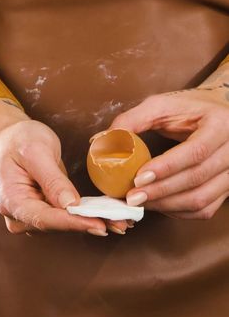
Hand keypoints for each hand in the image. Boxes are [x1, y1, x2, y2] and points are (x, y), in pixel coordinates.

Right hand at [0, 119, 127, 234]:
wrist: (11, 138)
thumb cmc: (19, 140)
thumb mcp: (36, 152)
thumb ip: (52, 180)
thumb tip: (71, 205)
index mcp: (13, 201)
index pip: (46, 219)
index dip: (75, 223)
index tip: (99, 224)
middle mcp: (20, 215)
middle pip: (58, 226)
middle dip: (89, 224)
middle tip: (120, 223)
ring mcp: (32, 216)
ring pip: (65, 225)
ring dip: (92, 222)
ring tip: (120, 220)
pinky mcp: (44, 211)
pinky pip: (67, 217)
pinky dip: (87, 216)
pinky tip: (109, 216)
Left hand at [110, 84, 228, 219]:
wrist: (220, 116)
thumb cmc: (189, 109)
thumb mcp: (162, 105)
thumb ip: (132, 120)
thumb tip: (100, 141)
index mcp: (220, 125)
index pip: (195, 152)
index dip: (166, 168)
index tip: (138, 178)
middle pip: (197, 179)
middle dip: (161, 191)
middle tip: (131, 197)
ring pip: (202, 200)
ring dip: (167, 205)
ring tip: (140, 203)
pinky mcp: (227, 188)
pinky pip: (204, 209)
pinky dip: (179, 211)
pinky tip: (159, 205)